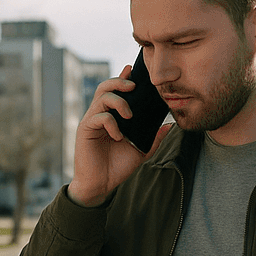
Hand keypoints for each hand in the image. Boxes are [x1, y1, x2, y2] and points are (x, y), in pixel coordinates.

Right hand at [68, 63, 172, 206]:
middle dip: (120, 82)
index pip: (116, 91)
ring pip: (102, 97)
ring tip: (130, 115)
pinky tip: (119, 136)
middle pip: (105, 87)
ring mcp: (92, 121)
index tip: (133, 70)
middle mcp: (100, 115)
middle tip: (134, 87)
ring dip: (118, 101)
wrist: (101, 185)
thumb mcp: (141, 151)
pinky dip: (112, 123)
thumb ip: (154, 138)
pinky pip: (98, 117)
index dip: (124, 78)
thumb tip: (170, 125)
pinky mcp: (85, 130)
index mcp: (112, 116)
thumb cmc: (117, 167)